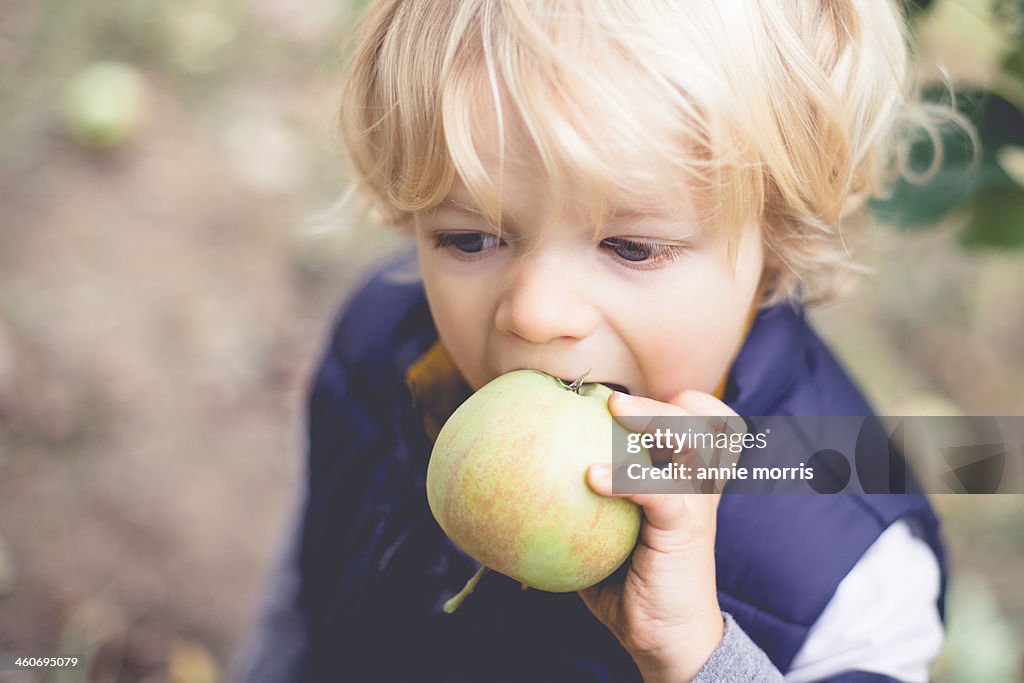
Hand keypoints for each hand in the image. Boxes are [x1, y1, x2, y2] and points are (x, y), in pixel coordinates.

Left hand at [579, 389, 739, 682]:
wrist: (665, 641)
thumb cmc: (629, 587)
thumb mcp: (604, 539)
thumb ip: (579, 508)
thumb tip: (517, 482)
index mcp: (683, 484)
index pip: (701, 427)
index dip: (676, 405)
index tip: (621, 402)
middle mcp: (696, 487)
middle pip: (702, 422)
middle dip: (660, 404)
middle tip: (612, 401)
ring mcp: (695, 505)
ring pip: (692, 442)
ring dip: (654, 419)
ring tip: (615, 409)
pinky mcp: (686, 530)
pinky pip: (660, 493)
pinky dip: (627, 478)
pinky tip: (590, 477)